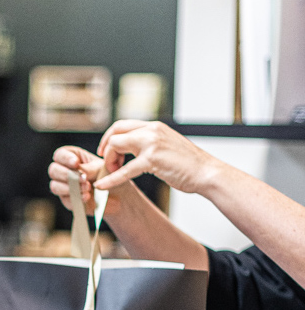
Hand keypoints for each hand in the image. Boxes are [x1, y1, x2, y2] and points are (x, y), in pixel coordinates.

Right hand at [48, 145, 106, 213]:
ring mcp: (64, 187)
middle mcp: (64, 171)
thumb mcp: (101, 168)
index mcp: (72, 157)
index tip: (75, 163)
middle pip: (53, 170)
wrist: (117, 195)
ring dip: (70, 187)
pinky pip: (65, 200)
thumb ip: (89, 169)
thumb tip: (78, 172)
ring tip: (88, 188)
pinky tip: (87, 197)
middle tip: (83, 178)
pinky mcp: (68, 200)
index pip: (59, 154)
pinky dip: (76, 198)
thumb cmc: (109, 177)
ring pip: (55, 186)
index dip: (64, 158)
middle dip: (67, 174)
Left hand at [95, 120, 218, 194]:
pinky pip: (124, 170)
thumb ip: (151, 143)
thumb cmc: (188, 164)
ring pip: (116, 145)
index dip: (110, 137)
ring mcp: (151, 143)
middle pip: (116, 131)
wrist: (206, 172)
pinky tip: (102, 186)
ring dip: (109, 161)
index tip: (106, 151)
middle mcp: (152, 130)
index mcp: (155, 126)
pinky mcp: (152, 159)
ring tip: (112, 172)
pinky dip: (110, 179)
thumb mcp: (167, 145)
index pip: (123, 124)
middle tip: (106, 163)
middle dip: (106, 147)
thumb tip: (137, 149)